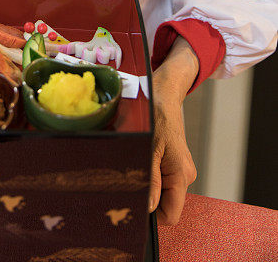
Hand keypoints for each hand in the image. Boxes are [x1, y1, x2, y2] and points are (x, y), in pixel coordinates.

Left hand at [149, 36, 198, 224]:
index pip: (171, 215)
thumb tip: (148, 208)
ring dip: (145, 183)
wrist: (163, 92)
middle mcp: (184, 175)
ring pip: (161, 191)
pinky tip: (137, 157)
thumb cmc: (156, 115)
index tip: (131, 202)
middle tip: (124, 181)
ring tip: (132, 162)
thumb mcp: (149, 147)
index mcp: (182, 174)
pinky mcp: (172, 161)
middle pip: (165, 204)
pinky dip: (147, 173)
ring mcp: (179, 168)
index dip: (152, 215)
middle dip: (146, 198)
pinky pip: (159, 178)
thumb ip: (151, 179)